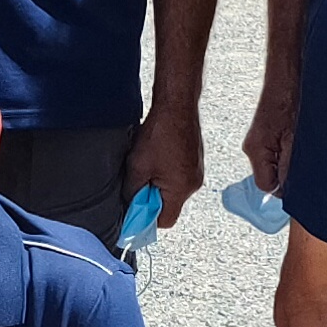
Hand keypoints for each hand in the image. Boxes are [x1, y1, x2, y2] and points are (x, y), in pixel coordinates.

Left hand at [123, 99, 204, 225]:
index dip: (147, 219)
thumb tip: (129, 205)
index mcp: (181, 189)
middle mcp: (193, 184)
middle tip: (136, 181)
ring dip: (156, 183)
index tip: (134, 210)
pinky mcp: (194, 160)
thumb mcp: (137, 166)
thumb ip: (132, 191)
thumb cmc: (159, 134)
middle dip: (151, 198)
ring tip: (146, 164)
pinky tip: (155, 156)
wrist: (177, 106)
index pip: (165, 220)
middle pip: (169, 205)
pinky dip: (164, 172)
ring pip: (172, 189)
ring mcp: (196, 171)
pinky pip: (177, 175)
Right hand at [242, 70, 300, 197]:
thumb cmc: (290, 101)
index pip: (266, 186)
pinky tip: (295, 140)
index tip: (299, 181)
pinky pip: (273, 153)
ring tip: (300, 146)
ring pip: (272, 165)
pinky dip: (285, 152)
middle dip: (286, 174)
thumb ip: (289, 167)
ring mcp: (256, 141)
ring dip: (287, 161)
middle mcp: (251, 148)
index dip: (285, 187)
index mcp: (256, 151)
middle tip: (303, 160)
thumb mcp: (295, 140)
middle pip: (268, 176)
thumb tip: (290, 189)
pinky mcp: (262, 135)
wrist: (286, 78)